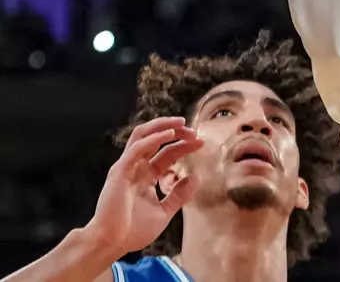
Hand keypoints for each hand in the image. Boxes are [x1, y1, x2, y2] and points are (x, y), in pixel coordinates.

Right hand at [83, 117, 202, 259]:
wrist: (110, 244)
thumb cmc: (133, 231)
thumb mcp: (163, 212)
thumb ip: (178, 196)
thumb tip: (196, 178)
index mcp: (146, 175)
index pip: (167, 153)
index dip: (184, 146)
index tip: (201, 142)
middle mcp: (137, 167)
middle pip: (156, 138)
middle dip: (176, 132)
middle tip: (194, 132)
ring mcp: (127, 166)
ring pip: (142, 134)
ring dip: (162, 125)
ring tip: (181, 123)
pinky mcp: (120, 170)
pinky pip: (137, 148)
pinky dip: (153, 139)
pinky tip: (169, 135)